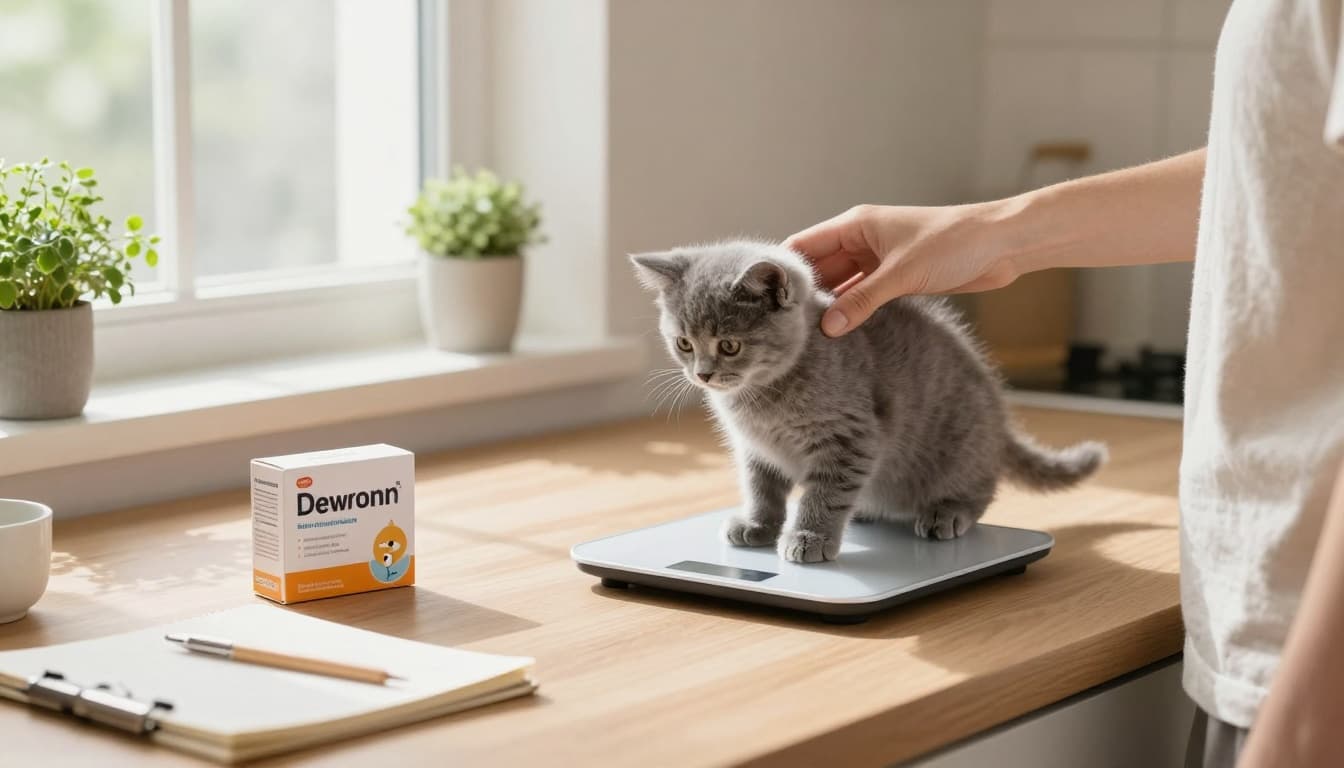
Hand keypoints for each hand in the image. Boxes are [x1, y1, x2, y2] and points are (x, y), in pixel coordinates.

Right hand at [784, 201, 1022, 336]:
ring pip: (841, 286)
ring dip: (829, 307)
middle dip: (805, 295)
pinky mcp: (896, 278)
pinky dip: (852, 312)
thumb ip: (862, 302)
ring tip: (808, 336)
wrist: (1002, 245)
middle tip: (784, 327)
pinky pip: (863, 297)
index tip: (766, 299)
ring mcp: (878, 260)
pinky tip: (840, 333)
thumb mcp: (901, 274)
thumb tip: (828, 328)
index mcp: (856, 225)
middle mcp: (862, 241)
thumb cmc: (954, 243)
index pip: (805, 246)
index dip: (784, 270)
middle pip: (819, 269)